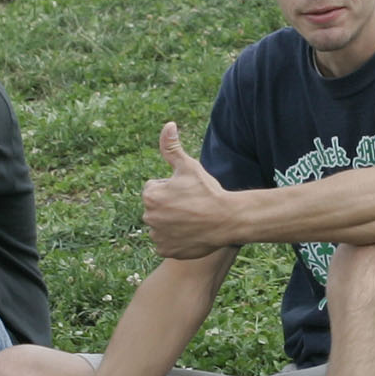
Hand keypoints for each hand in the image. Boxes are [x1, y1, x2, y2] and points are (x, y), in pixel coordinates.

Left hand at [139, 121, 231, 257]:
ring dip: (172, 223)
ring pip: (162, 226)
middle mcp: (148, 217)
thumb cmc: (207, 191)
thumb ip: (171, 147)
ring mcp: (157, 236)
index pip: (155, 188)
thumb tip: (168, 124)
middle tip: (192, 205)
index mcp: (150, 195)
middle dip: (170, 206)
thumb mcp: (189, 166)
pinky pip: (166, 243)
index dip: (172, 188)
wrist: (226, 219)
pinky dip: (175, 240)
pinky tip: (190, 233)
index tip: (187, 191)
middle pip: (157, 208)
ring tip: (193, 219)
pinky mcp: (166, 251)